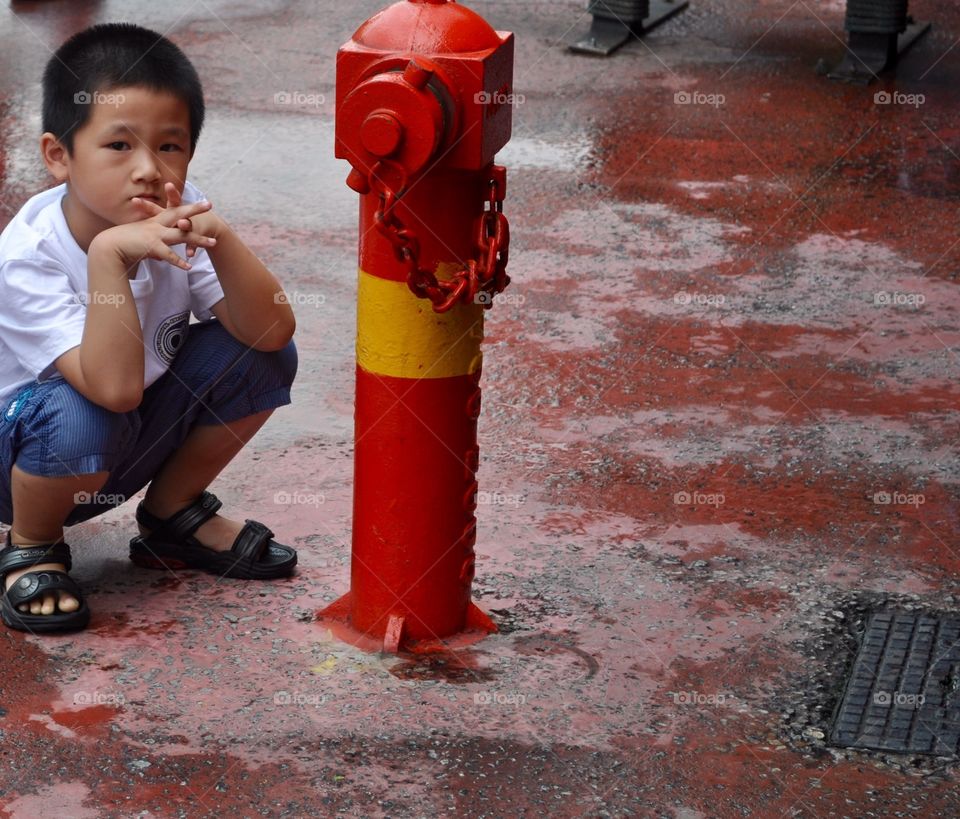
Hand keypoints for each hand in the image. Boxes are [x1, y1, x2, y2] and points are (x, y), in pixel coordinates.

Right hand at [97, 188, 217, 271]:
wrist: (109, 247)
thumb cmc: (124, 244)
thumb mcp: (143, 245)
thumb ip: (155, 250)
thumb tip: (161, 258)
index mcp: (155, 221)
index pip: (173, 210)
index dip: (186, 206)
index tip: (200, 201)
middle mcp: (156, 225)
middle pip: (179, 215)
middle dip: (195, 210)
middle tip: (210, 204)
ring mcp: (155, 235)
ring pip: (181, 236)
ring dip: (198, 240)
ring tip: (213, 243)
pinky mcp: (152, 247)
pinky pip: (169, 255)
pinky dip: (179, 261)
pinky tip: (189, 266)